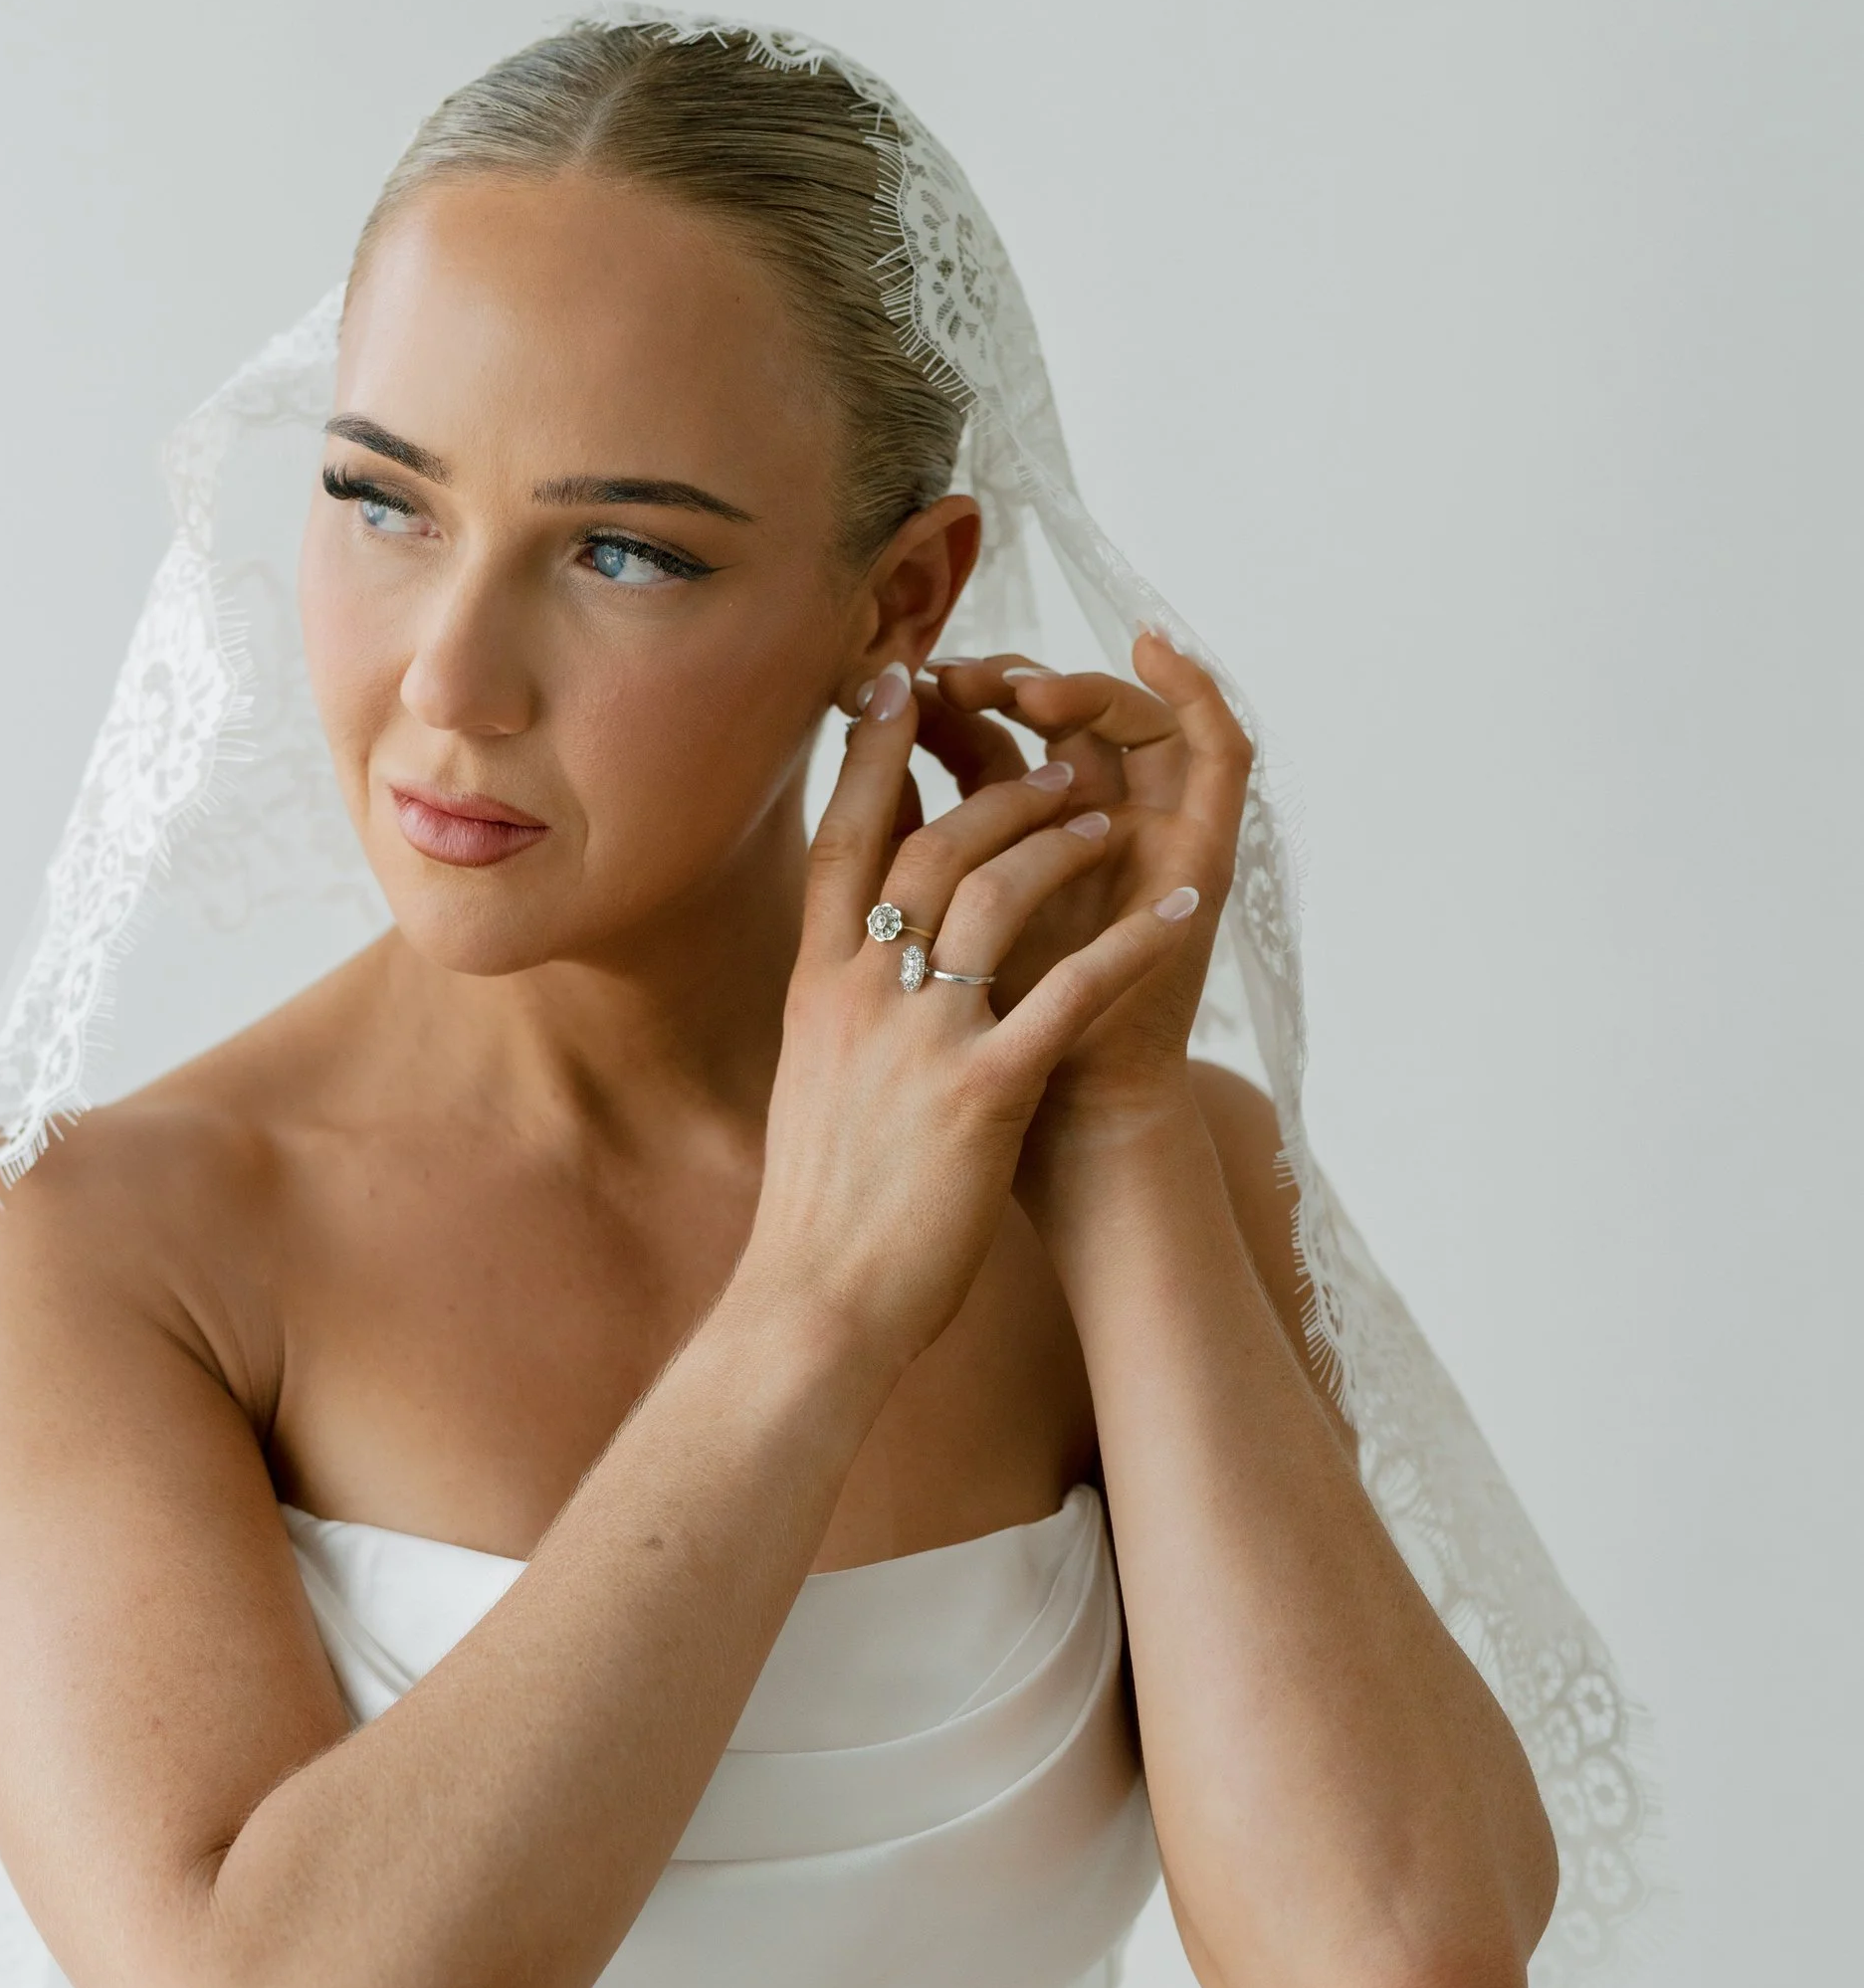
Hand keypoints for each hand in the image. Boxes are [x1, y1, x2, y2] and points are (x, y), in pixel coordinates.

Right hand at [738, 662, 1199, 1376]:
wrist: (811, 1305)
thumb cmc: (817, 1210)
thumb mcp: (807, 1082)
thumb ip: (835, 1009)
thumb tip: (852, 961)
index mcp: (816, 986)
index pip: (841, 839)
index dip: (869, 751)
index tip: (897, 682)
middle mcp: (862, 992)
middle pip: (930, 842)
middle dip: (995, 784)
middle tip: (1052, 760)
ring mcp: (922, 1036)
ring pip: (996, 891)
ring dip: (1061, 839)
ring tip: (1110, 819)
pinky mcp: (982, 1089)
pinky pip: (1073, 990)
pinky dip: (1132, 939)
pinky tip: (1180, 907)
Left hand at [915, 633, 1252, 1154]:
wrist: (1068, 1130)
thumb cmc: (978, 1059)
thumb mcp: (922, 944)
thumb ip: (897, 865)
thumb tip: (845, 771)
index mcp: (1014, 854)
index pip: (979, 746)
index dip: (936, 708)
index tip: (876, 685)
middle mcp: (1088, 836)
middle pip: (1053, 723)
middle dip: (997, 687)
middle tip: (946, 674)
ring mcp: (1153, 840)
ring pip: (1130, 721)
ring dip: (1077, 683)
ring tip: (1023, 681)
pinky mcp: (1206, 857)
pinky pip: (1220, 757)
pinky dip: (1197, 692)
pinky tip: (1157, 641)